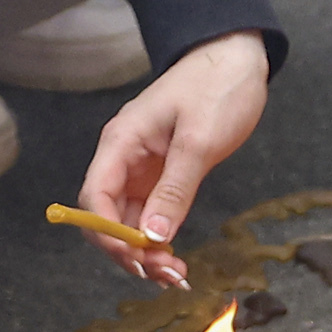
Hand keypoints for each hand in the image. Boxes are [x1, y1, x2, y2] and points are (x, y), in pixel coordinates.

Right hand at [87, 33, 269, 254]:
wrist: (236, 57)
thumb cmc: (216, 86)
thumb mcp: (199, 140)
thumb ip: (174, 190)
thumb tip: (150, 236)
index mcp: (121, 143)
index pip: (95, 199)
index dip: (108, 234)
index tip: (138, 259)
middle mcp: (123, 159)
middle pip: (106, 217)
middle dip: (127, 250)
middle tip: (164, 274)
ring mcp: (140, 169)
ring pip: (127, 222)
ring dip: (144, 252)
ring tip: (174, 274)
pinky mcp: (161, 175)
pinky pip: (149, 215)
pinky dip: (158, 239)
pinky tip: (174, 258)